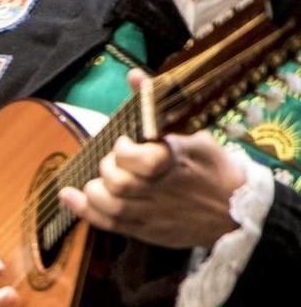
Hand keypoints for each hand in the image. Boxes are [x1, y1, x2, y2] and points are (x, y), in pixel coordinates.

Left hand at [56, 75, 243, 248]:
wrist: (237, 212)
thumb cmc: (212, 167)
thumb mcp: (193, 133)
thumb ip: (156, 106)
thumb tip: (133, 76)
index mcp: (176, 162)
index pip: (138, 159)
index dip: (123, 150)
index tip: (125, 144)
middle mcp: (162, 190)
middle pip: (119, 182)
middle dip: (109, 169)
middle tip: (116, 164)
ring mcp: (154, 213)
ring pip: (111, 206)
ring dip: (94, 192)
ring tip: (98, 181)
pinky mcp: (147, 230)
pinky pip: (109, 224)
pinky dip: (84, 210)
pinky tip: (69, 197)